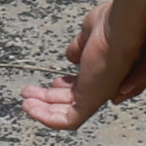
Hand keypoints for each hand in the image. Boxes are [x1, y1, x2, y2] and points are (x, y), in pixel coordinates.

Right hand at [29, 0, 145, 126]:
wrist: (120, 28)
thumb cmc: (112, 24)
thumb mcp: (89, 33)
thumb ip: (80, 46)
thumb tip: (71, 56)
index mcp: (104, 70)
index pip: (85, 87)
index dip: (68, 87)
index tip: (55, 81)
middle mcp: (102, 86)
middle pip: (74, 101)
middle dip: (50, 99)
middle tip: (30, 93)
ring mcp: (97, 95)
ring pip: (69, 114)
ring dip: (44, 110)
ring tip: (25, 102)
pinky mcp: (91, 102)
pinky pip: (69, 120)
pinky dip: (47, 117)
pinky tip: (29, 107)